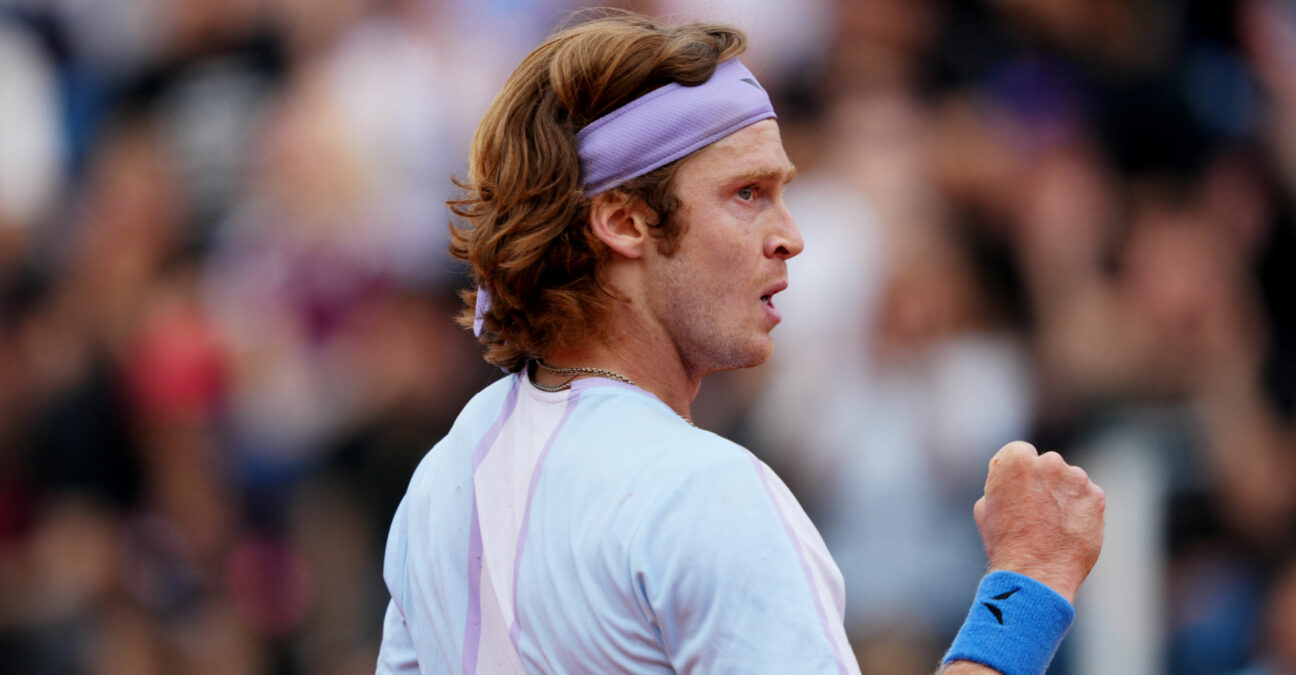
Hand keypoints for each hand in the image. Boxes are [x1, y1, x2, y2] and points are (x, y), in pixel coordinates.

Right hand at [973, 441, 1104, 602]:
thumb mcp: (984, 507)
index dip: (1016, 473)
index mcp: (1016, 459)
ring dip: (1062, 495)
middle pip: (1046, 464)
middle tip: (1036, 511)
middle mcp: (1049, 461)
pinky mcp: (1096, 497)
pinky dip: (1080, 510)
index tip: (1017, 491)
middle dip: (1042, 482)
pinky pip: (1086, 497)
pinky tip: (1068, 531)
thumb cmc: (1005, 542)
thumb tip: (1008, 481)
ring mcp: (1076, 478)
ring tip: (1052, 526)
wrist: (1037, 573)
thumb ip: (1000, 484)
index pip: (1019, 452)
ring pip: (1069, 480)